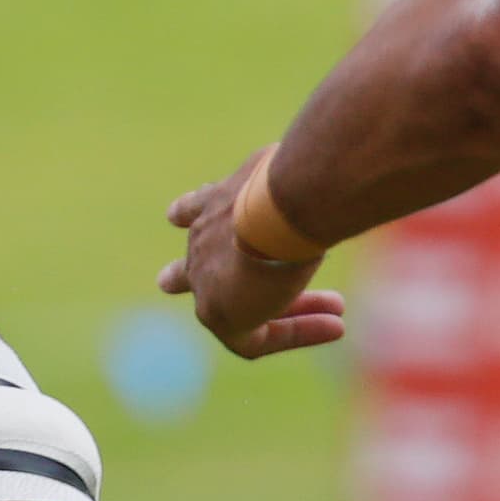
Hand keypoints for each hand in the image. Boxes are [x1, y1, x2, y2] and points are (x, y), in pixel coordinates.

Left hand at [156, 164, 348, 359]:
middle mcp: (202, 241)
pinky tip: (333, 327)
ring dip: (291, 312)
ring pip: (235, 307)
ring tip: (334, 318)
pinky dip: (296, 333)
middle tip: (164, 281)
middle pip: (194, 264)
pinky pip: (255, 338)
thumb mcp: (284, 170)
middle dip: (181, 276)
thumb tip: (319, 162)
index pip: (194, 209)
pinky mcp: (220, 316)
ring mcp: (205, 281)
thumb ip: (286, 176)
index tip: (173, 215)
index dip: (187, 211)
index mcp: (215, 204)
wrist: (278, 210)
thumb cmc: (291, 184)